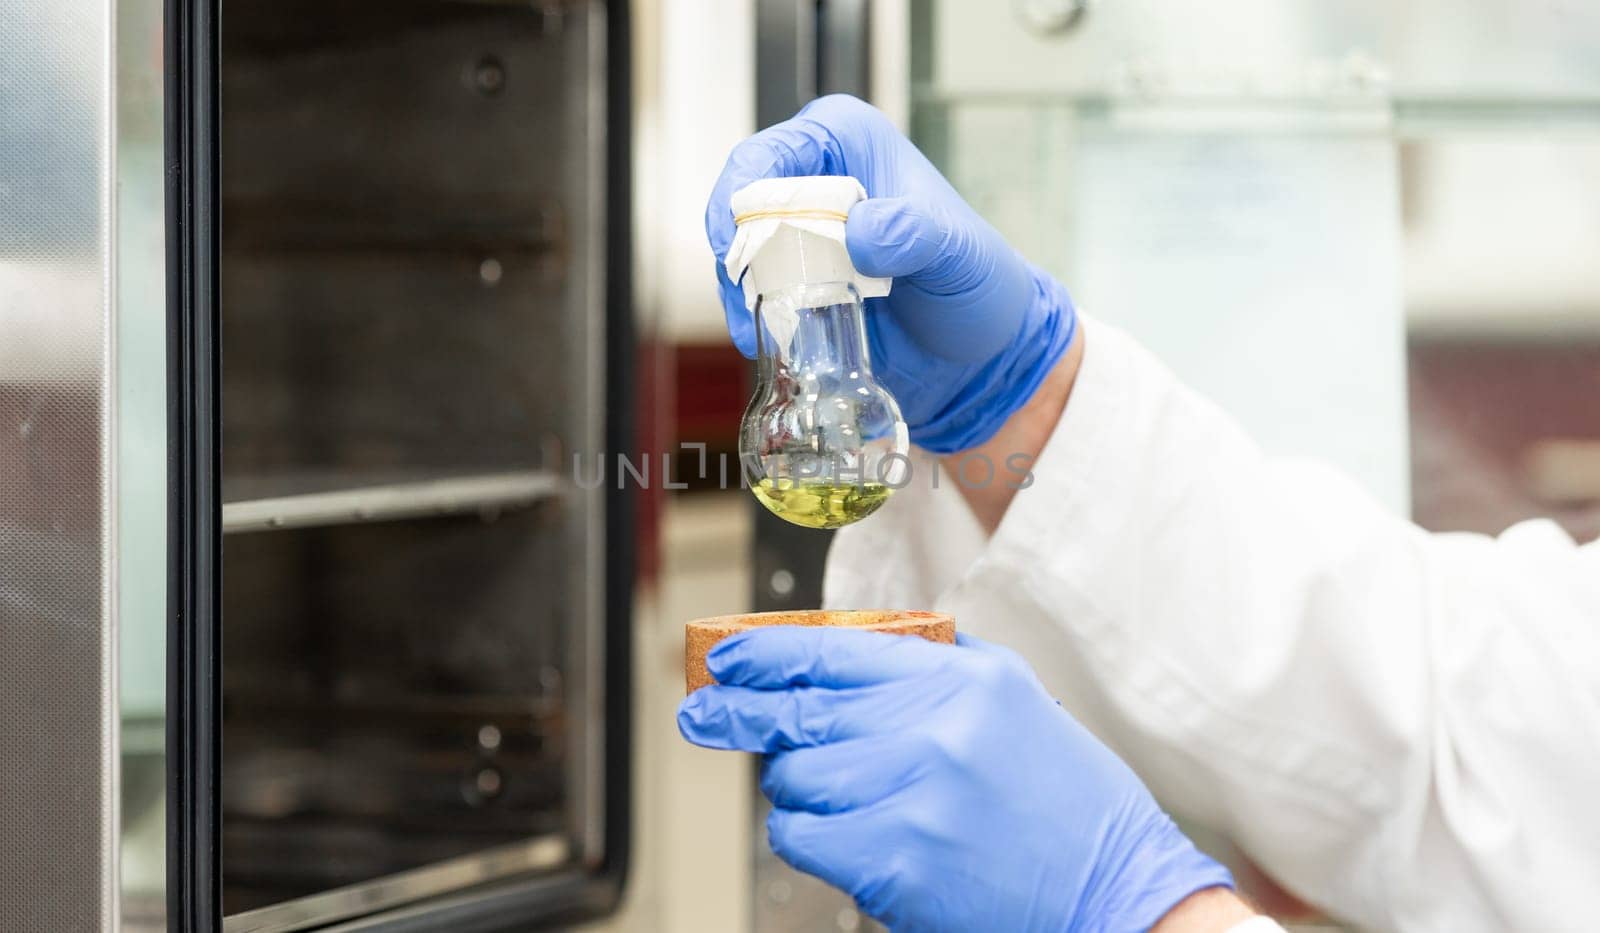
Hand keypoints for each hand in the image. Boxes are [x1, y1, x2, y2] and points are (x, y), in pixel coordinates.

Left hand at [677, 628, 1233, 931]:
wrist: (1119, 893)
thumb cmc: (1068, 802)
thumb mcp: (1016, 701)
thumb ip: (943, 662)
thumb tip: (855, 645)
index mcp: (960, 680)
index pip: (833, 650)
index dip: (765, 652)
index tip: (728, 657)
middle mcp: (932, 728)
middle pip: (799, 711)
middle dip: (736, 711)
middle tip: (701, 713)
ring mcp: (912, 795)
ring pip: (795, 779)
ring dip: (795, 788)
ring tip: (832, 795)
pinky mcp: (897, 861)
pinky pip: (804, 838)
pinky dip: (804, 837)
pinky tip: (836, 835)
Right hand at [705, 94, 1077, 453]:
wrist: (980, 350)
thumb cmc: (977, 284)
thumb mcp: (956, 254)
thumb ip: (914, 234)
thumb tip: (859, 233)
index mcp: (846, 141)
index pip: (769, 154)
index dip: (741, 195)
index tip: (740, 244)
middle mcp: (814, 178)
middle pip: (738, 205)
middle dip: (737, 253)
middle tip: (757, 299)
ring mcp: (800, 233)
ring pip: (738, 253)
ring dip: (743, 294)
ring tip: (767, 333)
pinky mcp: (795, 282)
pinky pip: (751, 294)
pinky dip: (754, 319)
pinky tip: (768, 344)